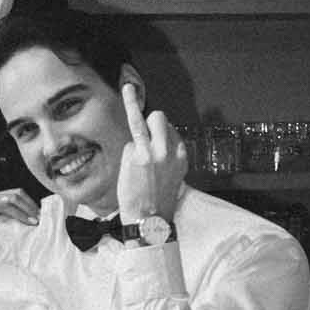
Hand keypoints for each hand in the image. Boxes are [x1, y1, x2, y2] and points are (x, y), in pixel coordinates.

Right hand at [0, 188, 40, 228]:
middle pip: (18, 194)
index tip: (41, 218)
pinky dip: (16, 210)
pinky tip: (25, 218)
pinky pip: (1, 203)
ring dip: (27, 208)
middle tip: (42, 219)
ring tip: (36, 220)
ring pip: (12, 197)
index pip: (16, 197)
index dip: (30, 205)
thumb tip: (18, 238)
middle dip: (32, 205)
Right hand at [117, 84, 188, 226]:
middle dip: (150, 122)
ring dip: (161, 133)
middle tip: (144, 138)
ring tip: (154, 153)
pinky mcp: (184, 162)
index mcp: (143, 154)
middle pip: (158, 117)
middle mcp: (163, 152)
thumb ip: (132, 148)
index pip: (136, 120)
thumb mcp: (124, 170)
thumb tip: (140, 138)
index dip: (131, 102)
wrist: (150, 221)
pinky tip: (163, 159)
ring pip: (169, 128)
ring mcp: (177, 157)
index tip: (128, 88)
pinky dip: (169, 144)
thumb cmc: (132, 197)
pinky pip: (177, 141)